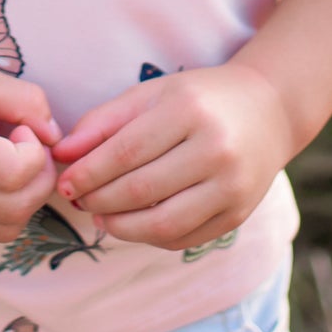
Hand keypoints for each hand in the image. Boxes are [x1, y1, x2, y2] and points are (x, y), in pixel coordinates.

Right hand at [0, 60, 62, 243]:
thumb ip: (25, 100)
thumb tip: (56, 137)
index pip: (16, 173)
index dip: (35, 151)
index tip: (22, 128)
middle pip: (18, 207)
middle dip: (39, 179)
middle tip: (27, 149)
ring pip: (7, 228)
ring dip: (24, 199)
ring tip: (9, 164)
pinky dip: (0, 211)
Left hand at [45, 61, 294, 250]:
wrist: (268, 110)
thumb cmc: (199, 98)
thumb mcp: (152, 93)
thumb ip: (104, 121)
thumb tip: (62, 154)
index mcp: (188, 110)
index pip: (126, 151)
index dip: (89, 172)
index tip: (64, 181)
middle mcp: (215, 149)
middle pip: (141, 189)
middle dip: (99, 199)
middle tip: (77, 199)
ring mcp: (231, 187)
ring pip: (162, 223)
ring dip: (121, 226)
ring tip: (100, 215)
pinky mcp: (238, 214)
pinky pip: (184, 237)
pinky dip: (151, 236)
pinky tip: (133, 223)